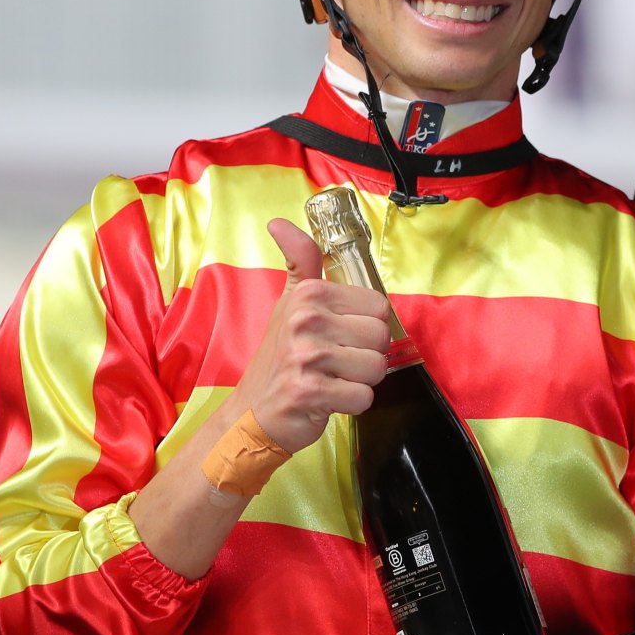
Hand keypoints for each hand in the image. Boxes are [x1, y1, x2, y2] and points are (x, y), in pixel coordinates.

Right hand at [226, 218, 393, 451]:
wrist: (253, 412)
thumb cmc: (279, 358)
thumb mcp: (289, 303)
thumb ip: (299, 261)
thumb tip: (279, 222)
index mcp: (309, 294)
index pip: (380, 307)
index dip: (366, 327)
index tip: (339, 337)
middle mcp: (306, 320)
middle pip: (381, 337)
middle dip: (365, 356)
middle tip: (335, 363)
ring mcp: (306, 356)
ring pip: (377, 368)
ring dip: (359, 381)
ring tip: (331, 379)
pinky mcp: (310, 392)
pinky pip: (364, 397)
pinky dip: (351, 404)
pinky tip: (327, 399)